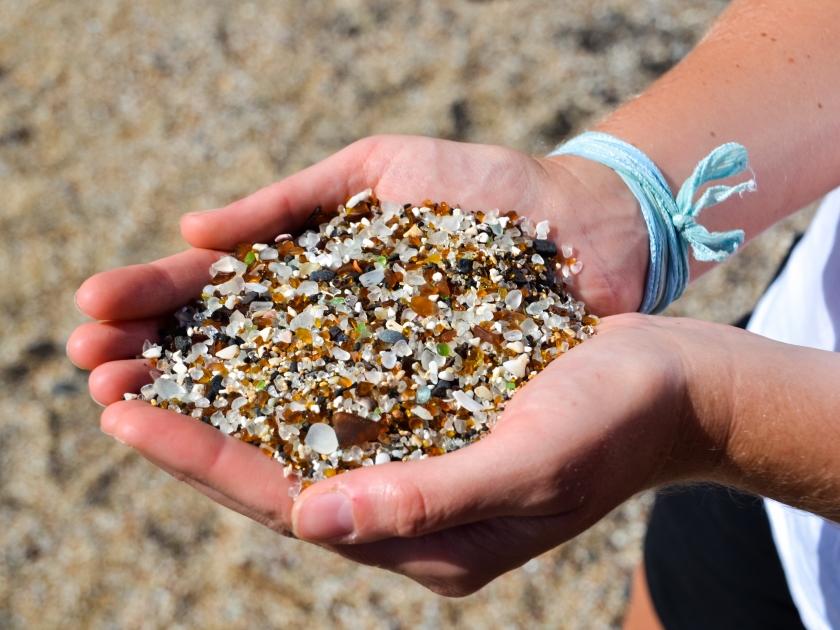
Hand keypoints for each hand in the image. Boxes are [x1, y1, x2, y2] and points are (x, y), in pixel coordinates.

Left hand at [73, 303, 738, 595]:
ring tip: (154, 367)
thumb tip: (316, 519)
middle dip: (192, 436)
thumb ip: (431, 498)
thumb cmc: (617, 420)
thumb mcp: (533, 461)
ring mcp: (417, 462)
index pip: (293, 502)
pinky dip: (283, 375)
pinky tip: (242, 346)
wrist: (673, 381)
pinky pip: (337, 403)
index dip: (207, 462)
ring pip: (298, 436)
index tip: (128, 419)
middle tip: (108, 388)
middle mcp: (409, 508)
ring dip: (226, 403)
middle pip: (278, 473)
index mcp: (429, 540)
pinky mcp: (428, 418)